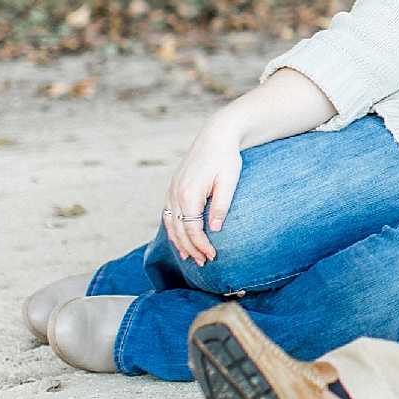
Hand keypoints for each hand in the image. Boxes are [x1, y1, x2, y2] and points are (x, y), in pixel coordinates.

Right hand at [163, 117, 244, 265]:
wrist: (217, 136)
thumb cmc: (226, 158)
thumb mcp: (229, 181)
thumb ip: (222, 206)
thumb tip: (215, 229)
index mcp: (189, 193)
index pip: (192, 229)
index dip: (202, 245)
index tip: (213, 256)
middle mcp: (176, 193)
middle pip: (179, 230)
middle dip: (191, 248)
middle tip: (204, 262)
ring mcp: (172, 190)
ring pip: (171, 224)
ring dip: (179, 242)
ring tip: (191, 256)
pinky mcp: (173, 187)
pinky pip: (169, 214)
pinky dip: (174, 228)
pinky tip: (181, 238)